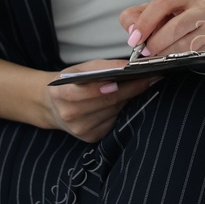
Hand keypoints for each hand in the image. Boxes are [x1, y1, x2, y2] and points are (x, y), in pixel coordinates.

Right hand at [43, 59, 158, 142]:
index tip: (130, 75)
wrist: (53, 106)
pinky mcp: (91, 137)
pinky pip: (114, 121)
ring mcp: (81, 129)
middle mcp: (69, 115)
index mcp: (61, 94)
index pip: (86, 91)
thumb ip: (101, 67)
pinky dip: (122, 110)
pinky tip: (128, 100)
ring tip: (143, 84)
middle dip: (131, 88)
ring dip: (129, 99)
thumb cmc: (70, 83)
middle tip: (151, 76)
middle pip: (107, 102)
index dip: (107, 85)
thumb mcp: (79, 69)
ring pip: (114, 111)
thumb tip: (129, 66)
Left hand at [121, 0, 204, 59]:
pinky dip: (179, 60)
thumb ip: (136, 16)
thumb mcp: (156, 13)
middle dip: (156, 42)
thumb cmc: (180, 19)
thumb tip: (131, 29)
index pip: (163, 2)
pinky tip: (173, 59)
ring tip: (158, 56)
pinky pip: (194, 55)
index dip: (145, 22)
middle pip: (175, 25)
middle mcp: (204, 6)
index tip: (134, 38)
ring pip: (185, 44)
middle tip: (146, 52)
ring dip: (166, 53)